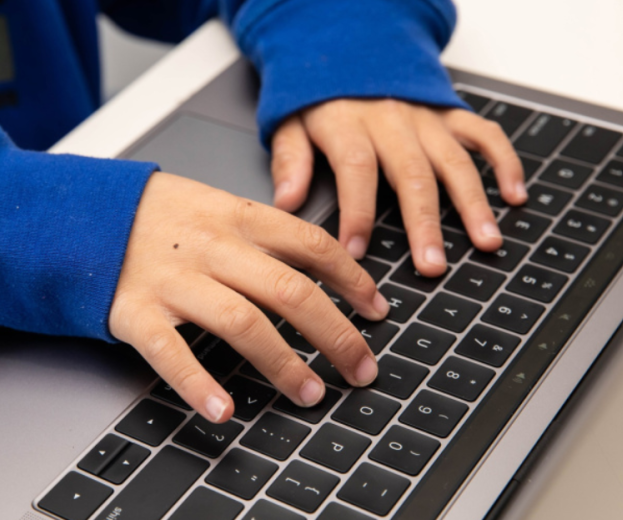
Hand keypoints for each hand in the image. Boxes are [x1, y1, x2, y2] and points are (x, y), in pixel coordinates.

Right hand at [110, 172, 389, 422]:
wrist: (79, 213)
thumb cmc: (154, 214)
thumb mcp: (212, 203)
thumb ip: (260, 231)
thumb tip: (319, 261)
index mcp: (235, 216)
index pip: (310, 245)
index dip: (352, 280)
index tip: (376, 309)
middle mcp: (212, 248)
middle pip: (290, 291)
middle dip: (336, 335)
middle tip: (361, 368)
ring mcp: (174, 281)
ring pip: (243, 323)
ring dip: (284, 364)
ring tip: (310, 393)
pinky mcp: (136, 312)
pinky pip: (172, 353)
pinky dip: (199, 385)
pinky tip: (224, 411)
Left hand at [271, 99, 526, 276]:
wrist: (348, 48)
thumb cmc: (318, 96)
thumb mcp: (289, 121)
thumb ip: (290, 160)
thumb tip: (286, 201)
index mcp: (348, 124)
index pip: (356, 170)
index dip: (358, 212)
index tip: (356, 252)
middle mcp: (392, 121)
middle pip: (412, 175)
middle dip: (424, 224)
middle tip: (432, 265)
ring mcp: (425, 118)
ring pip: (454, 161)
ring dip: (472, 204)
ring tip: (484, 242)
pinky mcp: (448, 114)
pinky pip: (483, 135)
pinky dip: (504, 162)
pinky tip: (515, 195)